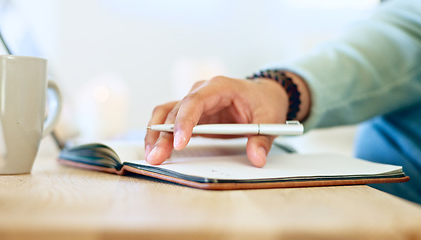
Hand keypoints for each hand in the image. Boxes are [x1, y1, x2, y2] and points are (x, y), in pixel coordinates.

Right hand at [144, 75, 289, 166]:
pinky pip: (170, 120)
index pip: (196, 101)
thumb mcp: (269, 119)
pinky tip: (155, 148)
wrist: (263, 94)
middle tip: (157, 156)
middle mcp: (202, 92)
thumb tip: (257, 158)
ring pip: (166, 113)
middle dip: (164, 134)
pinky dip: (160, 133)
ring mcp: (195, 102)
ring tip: (151, 154)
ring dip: (156, 133)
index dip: (185, 121)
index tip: (180, 142)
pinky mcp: (192, 114)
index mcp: (220, 87)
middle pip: (176, 110)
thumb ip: (262, 140)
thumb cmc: (264, 102)